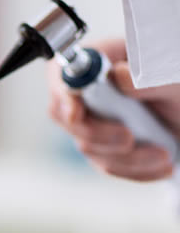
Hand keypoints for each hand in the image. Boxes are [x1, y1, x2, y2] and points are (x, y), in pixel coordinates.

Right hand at [48, 38, 179, 180]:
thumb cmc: (175, 84)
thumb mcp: (170, 76)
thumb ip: (146, 75)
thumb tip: (117, 76)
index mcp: (95, 63)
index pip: (64, 79)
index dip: (65, 97)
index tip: (76, 113)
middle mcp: (85, 94)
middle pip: (70, 119)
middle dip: (99, 135)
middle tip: (129, 138)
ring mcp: (91, 122)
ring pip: (89, 147)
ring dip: (127, 157)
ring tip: (162, 153)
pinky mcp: (102, 147)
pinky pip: (107, 165)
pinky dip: (135, 169)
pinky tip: (159, 164)